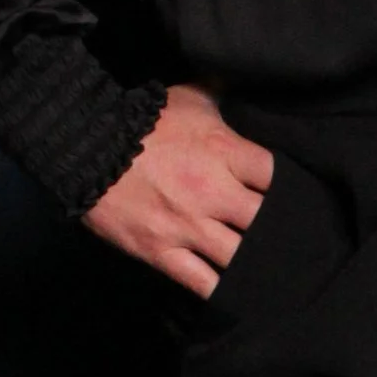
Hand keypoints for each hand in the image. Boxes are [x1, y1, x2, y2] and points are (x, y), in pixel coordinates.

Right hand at [82, 84, 274, 293]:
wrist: (83, 145)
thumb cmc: (140, 118)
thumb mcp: (189, 96)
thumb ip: (222, 95)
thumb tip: (244, 81)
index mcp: (224, 152)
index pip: (277, 176)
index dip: (291, 188)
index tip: (293, 196)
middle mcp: (212, 192)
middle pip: (266, 221)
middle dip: (278, 229)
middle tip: (287, 238)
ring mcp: (187, 226)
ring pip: (239, 257)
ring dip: (255, 264)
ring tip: (268, 271)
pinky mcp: (161, 251)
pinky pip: (201, 282)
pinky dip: (221, 291)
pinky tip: (236, 295)